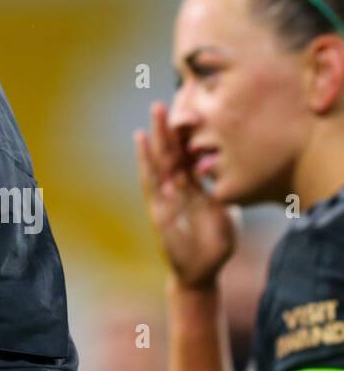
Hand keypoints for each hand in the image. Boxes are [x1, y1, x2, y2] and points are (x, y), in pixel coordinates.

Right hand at [134, 100, 238, 289]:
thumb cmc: (214, 243)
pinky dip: (144, 158)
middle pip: (173, 150)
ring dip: (158, 135)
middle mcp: (178, 185)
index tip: (196, 107)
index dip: (192, 133)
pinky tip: (141, 140)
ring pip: (161, 159)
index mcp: (195, 185)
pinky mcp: (157, 205)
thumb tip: (231, 168)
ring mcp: (165, 194)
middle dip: (171, 126)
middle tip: (170, 99)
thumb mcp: (224, 211)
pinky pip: (149, 179)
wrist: (202, 271)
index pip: (191, 153)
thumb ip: (222, 191)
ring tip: (157, 111)